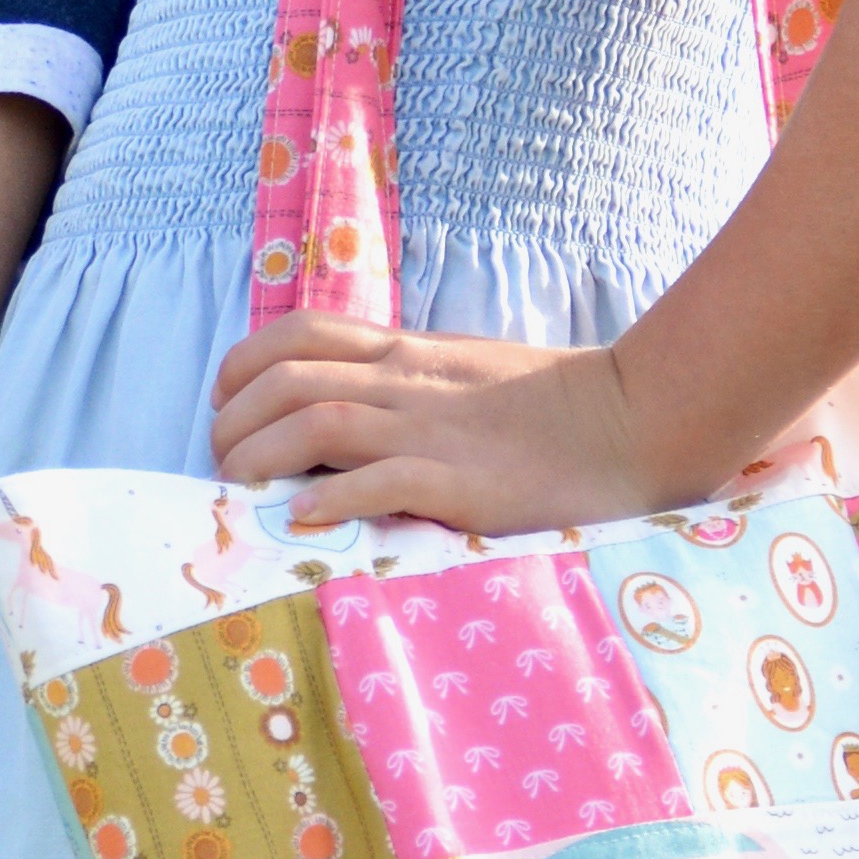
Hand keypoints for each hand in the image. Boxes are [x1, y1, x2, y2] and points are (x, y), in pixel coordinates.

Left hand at [208, 307, 673, 536]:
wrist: (635, 419)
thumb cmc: (554, 406)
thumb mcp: (465, 373)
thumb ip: (408, 385)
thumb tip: (348, 412)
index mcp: (408, 355)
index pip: (299, 336)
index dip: (243, 367)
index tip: (227, 406)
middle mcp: (408, 384)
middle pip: (288, 380)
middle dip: (234, 422)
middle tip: (224, 467)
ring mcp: (433, 430)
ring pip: (317, 421)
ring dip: (262, 456)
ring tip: (240, 492)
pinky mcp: (463, 481)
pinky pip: (380, 480)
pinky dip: (330, 498)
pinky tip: (304, 522)